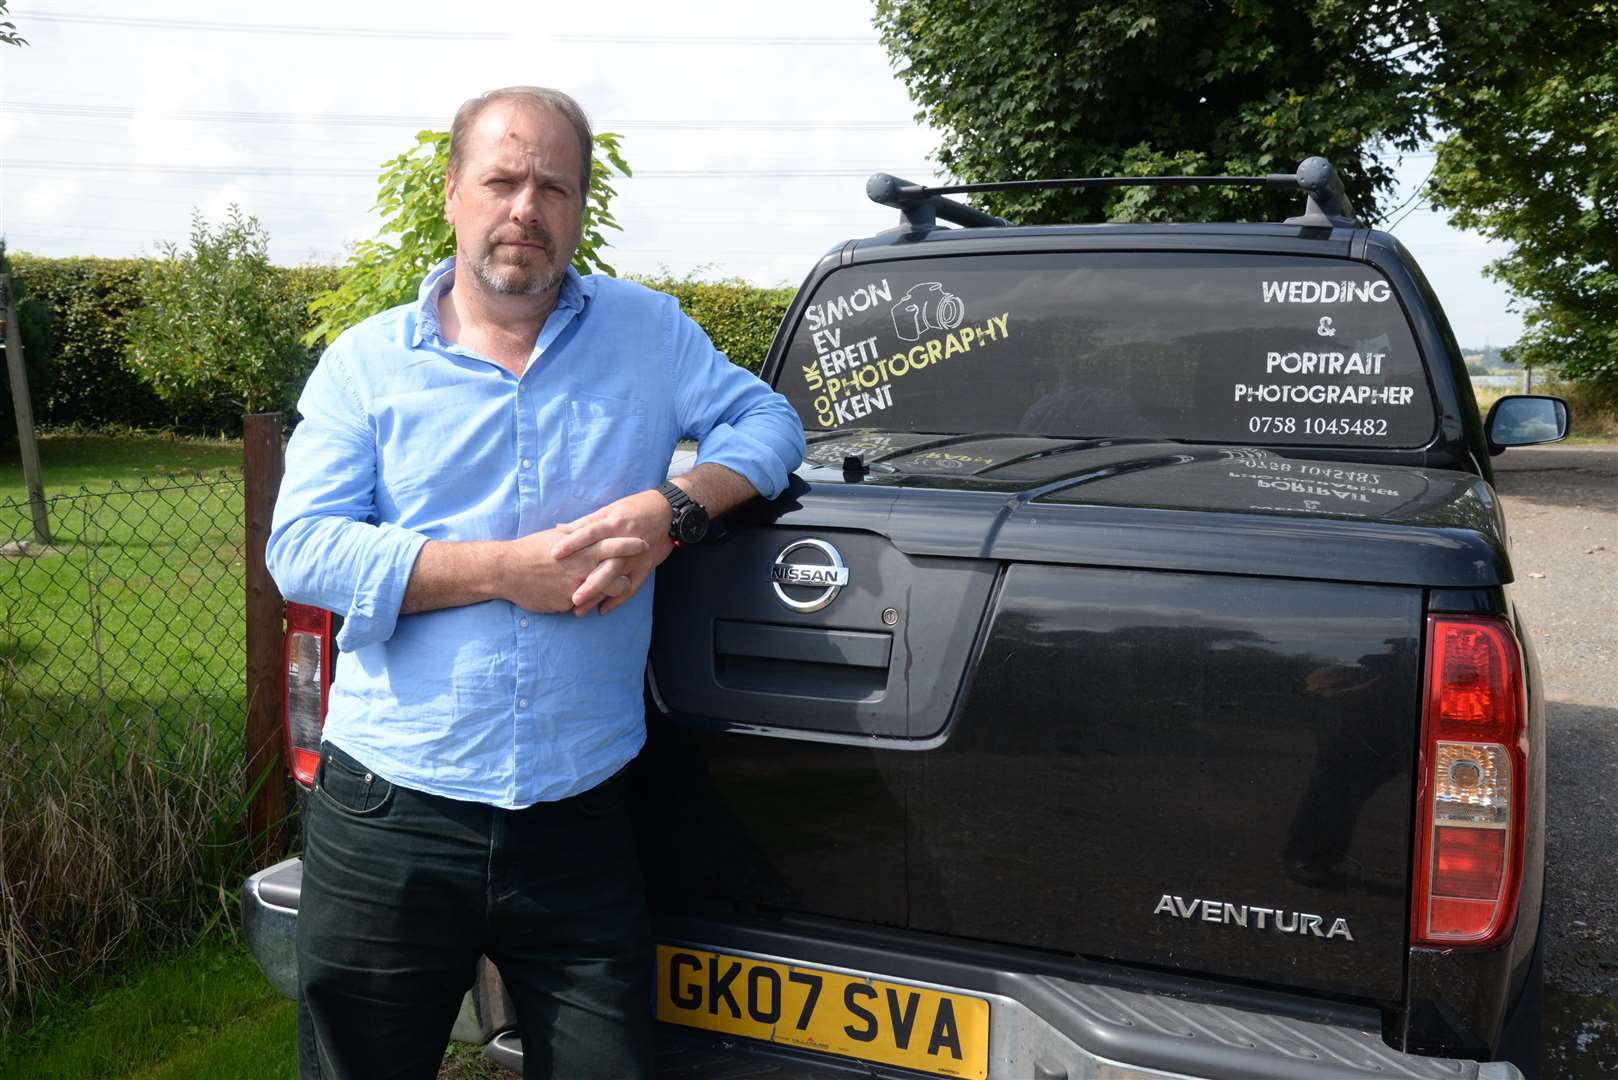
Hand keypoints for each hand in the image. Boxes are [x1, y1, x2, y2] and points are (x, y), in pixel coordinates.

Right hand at [501, 527, 647, 613]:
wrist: (507, 571)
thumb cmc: (531, 549)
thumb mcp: (557, 536)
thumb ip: (578, 532)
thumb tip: (591, 524)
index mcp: (582, 549)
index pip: (615, 545)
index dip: (631, 545)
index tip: (644, 544)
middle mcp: (583, 569)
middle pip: (618, 575)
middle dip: (625, 576)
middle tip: (629, 573)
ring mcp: (576, 588)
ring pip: (604, 593)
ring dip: (607, 591)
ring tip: (606, 588)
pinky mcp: (566, 603)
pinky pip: (584, 603)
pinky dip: (584, 600)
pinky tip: (580, 597)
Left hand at [552, 489, 676, 614]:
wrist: (669, 512)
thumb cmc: (635, 508)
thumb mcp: (611, 510)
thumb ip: (586, 522)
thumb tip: (559, 528)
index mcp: (614, 524)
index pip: (590, 534)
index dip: (572, 543)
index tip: (554, 554)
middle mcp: (625, 542)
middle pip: (605, 565)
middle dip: (589, 582)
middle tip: (571, 597)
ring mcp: (637, 558)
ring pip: (617, 579)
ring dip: (599, 595)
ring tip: (580, 609)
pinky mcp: (646, 567)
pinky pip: (632, 587)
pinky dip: (618, 599)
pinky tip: (602, 610)